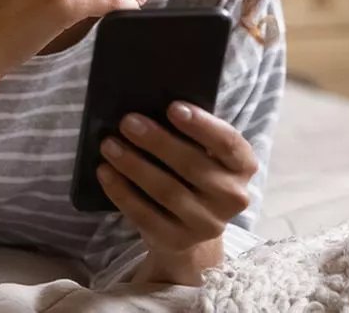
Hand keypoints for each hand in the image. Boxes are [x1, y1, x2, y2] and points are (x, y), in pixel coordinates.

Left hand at [97, 102, 258, 285]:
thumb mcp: (202, 152)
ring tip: (109, 145)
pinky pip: (145, 215)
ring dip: (134, 165)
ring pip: (167, 191)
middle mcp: (232, 197)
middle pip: (193, 166)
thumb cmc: (192, 173)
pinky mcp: (178, 241)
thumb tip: (149, 107)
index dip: (202, 125)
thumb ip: (188, 134)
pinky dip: (122, 192)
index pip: (228, 143)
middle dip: (157, 141)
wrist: (188, 226)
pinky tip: (106, 173)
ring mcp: (207, 224)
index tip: (172, 107)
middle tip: (127, 122)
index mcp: (243, 166)